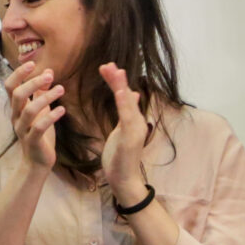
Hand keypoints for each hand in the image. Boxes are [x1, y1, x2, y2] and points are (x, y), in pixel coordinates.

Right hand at [6, 60, 64, 173]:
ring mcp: (23, 129)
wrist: (37, 161)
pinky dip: (51, 117)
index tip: (32, 64)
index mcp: (16, 108)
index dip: (18, 74)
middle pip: (17, 95)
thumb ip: (41, 92)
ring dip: (46, 98)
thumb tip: (48, 71)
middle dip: (33, 83)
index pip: (10, 86)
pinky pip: (39, 127)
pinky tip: (62, 109)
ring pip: (29, 110)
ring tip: (61, 89)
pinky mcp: (33, 141)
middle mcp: (16, 117)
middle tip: (50, 76)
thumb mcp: (40, 110)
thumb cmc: (39, 133)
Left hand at [96, 63, 148, 203]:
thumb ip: (127, 112)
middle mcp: (136, 121)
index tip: (108, 67)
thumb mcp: (123, 130)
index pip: (123, 95)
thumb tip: (133, 95)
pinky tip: (120, 92)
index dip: (116, 81)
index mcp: (132, 119)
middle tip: (107, 64)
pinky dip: (124, 104)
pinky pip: (127, 118)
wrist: (125, 180)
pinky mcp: (132, 138)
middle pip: (126, 95)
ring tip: (115, 71)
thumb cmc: (121, 156)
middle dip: (117, 79)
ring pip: (127, 103)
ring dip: (120, 86)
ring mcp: (136, 129)